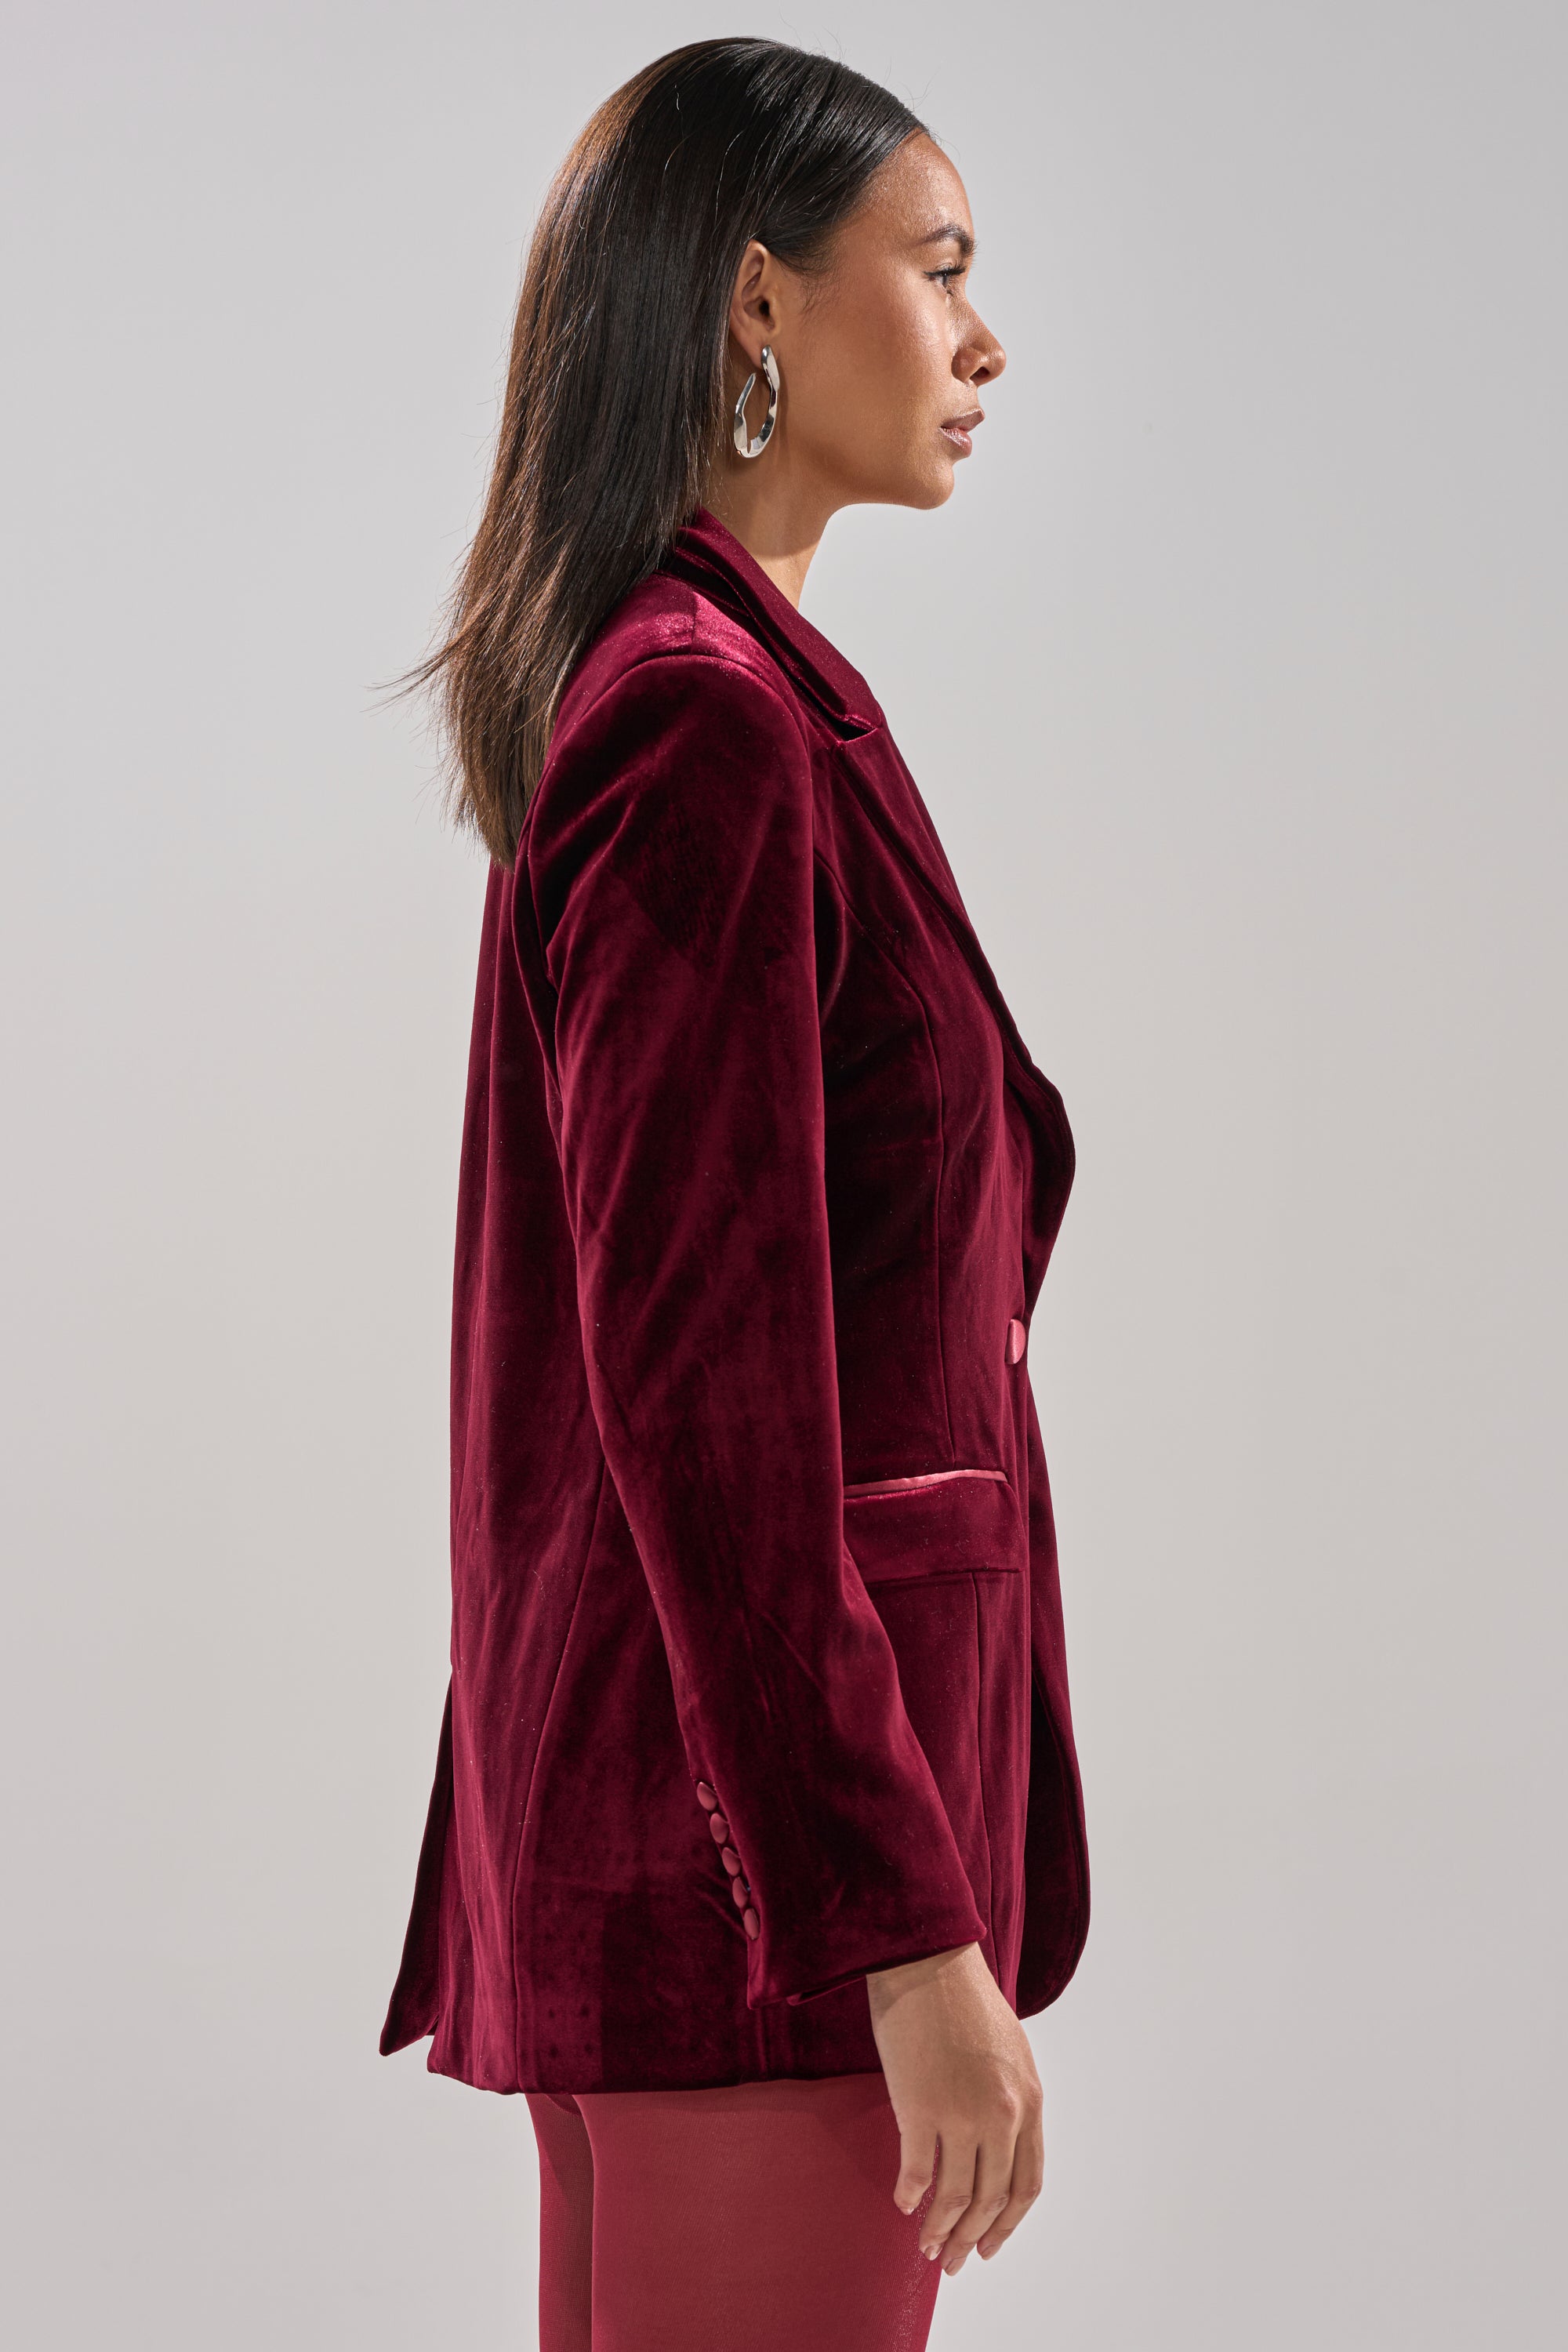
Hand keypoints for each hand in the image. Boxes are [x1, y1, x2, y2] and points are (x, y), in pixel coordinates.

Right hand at [865, 1941, 1044, 2273]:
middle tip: (950, 2261)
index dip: (1006, 2224)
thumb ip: (1011, 2102)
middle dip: (970, 2239)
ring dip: (939, 2230)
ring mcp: (962, 2114)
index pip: (1026, 2185)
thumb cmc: (964, 1999)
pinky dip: (911, 2196)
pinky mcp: (921, 2107)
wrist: (927, 1960)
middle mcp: (1002, 2115)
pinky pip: (918, 2171)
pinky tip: (903, 2203)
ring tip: (924, 2246)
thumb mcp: (1011, 2052)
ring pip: (955, 2197)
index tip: (988, 2246)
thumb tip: (996, 2150)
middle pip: (990, 2200)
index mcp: (1029, 2101)